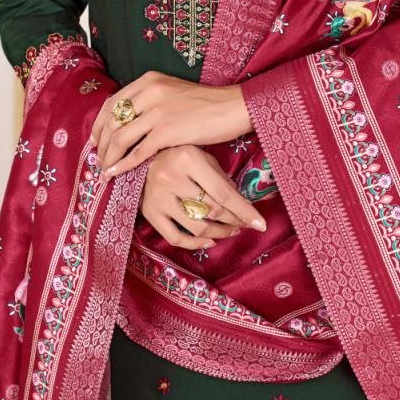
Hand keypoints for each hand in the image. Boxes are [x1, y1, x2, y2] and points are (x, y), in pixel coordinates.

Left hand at [90, 70, 252, 179]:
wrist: (233, 107)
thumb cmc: (206, 103)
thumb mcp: (172, 92)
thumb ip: (149, 102)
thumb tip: (126, 124)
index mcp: (149, 81)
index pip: (112, 103)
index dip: (99, 124)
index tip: (96, 140)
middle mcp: (150, 92)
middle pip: (112, 121)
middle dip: (101, 144)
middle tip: (99, 159)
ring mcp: (158, 111)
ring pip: (120, 137)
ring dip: (109, 156)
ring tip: (106, 169)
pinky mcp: (167, 131)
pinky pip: (137, 151)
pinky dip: (123, 164)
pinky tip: (116, 173)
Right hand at [139, 144, 266, 250]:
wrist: (139, 157)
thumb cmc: (177, 155)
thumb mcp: (201, 157)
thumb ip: (221, 178)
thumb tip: (245, 201)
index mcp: (189, 160)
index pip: (223, 192)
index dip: (244, 210)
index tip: (260, 224)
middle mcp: (172, 179)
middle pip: (211, 210)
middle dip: (233, 221)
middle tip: (245, 224)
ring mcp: (159, 198)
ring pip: (196, 226)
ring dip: (219, 233)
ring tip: (230, 231)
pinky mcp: (150, 213)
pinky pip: (175, 237)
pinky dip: (195, 243)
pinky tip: (210, 240)